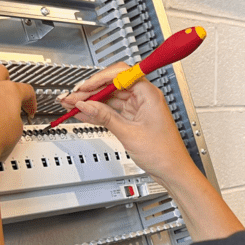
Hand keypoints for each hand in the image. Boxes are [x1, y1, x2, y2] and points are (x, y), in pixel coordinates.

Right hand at [59, 63, 196, 184]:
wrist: (172, 170)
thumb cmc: (163, 153)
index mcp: (149, 94)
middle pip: (112, 85)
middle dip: (91, 91)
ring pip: (110, 98)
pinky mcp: (133, 118)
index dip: (100, 78)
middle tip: (72, 97)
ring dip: (91, 101)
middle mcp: (144, 97)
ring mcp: (138, 107)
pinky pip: (112, 110)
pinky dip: (97, 112)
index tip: (84, 87)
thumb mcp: (129, 133)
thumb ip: (105, 117)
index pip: (121, 74)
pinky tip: (82, 113)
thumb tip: (86, 105)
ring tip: (71, 104)